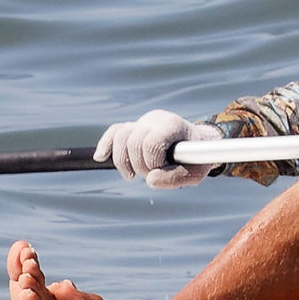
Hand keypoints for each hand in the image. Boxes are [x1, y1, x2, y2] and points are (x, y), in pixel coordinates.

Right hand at [95, 110, 221, 187]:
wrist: (199, 143)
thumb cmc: (198, 158)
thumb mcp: (196, 172)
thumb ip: (175, 178)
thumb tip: (150, 180)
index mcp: (172, 125)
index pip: (150, 142)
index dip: (152, 163)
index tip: (162, 171)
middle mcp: (155, 119)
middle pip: (133, 140)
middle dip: (139, 165)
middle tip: (150, 175)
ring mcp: (143, 121)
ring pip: (120, 135)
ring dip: (122, 160)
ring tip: (131, 175)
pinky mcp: (135, 127)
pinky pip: (114, 132)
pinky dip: (106, 144)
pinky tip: (100, 157)